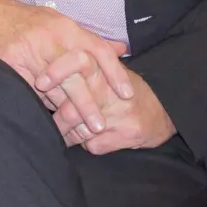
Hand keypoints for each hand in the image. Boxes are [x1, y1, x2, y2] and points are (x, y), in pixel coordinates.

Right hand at [0, 0, 133, 134]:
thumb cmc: (23, 21)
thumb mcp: (56, 22)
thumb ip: (87, 38)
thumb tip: (121, 49)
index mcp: (64, 26)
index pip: (97, 50)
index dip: (114, 73)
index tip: (127, 93)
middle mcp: (49, 38)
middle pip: (76, 75)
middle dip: (89, 103)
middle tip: (100, 125)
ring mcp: (28, 51)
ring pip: (52, 87)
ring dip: (66, 110)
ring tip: (78, 130)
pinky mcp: (9, 64)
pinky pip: (28, 90)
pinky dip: (40, 105)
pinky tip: (47, 118)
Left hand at [54, 67, 175, 153]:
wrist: (166, 110)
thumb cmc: (127, 88)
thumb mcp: (106, 70)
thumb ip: (80, 66)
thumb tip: (43, 63)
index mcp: (104, 69)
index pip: (77, 61)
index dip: (56, 71)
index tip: (40, 82)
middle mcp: (111, 91)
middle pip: (71, 107)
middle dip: (55, 118)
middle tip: (48, 120)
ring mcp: (120, 114)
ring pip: (78, 130)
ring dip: (67, 134)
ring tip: (65, 131)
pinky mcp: (128, 134)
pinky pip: (92, 145)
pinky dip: (84, 144)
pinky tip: (87, 139)